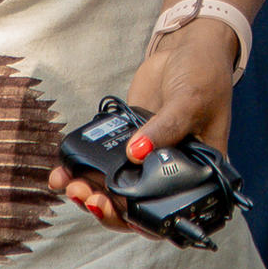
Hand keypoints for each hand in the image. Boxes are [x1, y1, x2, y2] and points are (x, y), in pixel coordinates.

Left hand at [48, 19, 241, 235]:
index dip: (136, 220)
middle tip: (84, 194)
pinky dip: (81, 167)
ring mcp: (145, 158)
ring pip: (114, 188)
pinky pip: (102, 161)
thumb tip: (136, 153)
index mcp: (195, 174)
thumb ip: (166, 128)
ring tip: (67, 183)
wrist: (187, 49)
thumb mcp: (190, 101)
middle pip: (133, 206)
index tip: (112, 209)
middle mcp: (169, 173)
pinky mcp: (127, 140)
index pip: (165, 212)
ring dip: (88, 191)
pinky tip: (62, 169)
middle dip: (104, 206)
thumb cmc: (205, 75)